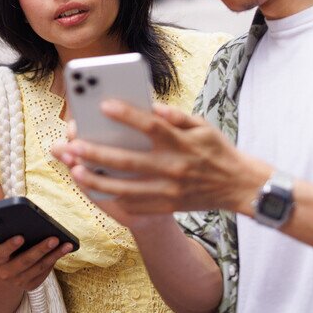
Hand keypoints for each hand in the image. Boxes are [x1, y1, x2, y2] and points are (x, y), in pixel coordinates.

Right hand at [0, 234, 73, 291]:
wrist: (1, 274)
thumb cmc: (0, 249)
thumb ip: (3, 232)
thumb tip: (17, 218)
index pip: (2, 252)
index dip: (10, 245)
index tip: (20, 237)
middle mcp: (6, 273)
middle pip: (25, 261)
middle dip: (41, 249)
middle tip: (54, 239)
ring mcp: (18, 281)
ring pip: (39, 268)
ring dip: (54, 256)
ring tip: (67, 244)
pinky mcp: (30, 286)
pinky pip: (44, 274)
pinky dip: (53, 262)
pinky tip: (62, 252)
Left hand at [55, 101, 271, 215]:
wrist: (239, 186)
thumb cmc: (216, 150)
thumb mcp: (202, 125)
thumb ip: (176, 116)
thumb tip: (152, 107)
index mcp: (182, 143)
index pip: (150, 126)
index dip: (127, 115)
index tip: (103, 105)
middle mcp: (173, 168)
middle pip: (129, 161)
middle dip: (97, 153)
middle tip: (73, 145)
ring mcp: (169, 192)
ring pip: (126, 188)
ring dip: (98, 180)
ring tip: (76, 170)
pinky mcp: (167, 207)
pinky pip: (135, 205)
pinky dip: (114, 197)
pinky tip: (96, 188)